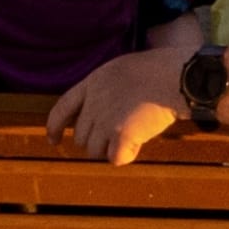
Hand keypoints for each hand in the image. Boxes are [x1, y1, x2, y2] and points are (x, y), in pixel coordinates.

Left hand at [48, 51, 183, 162]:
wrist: (175, 76)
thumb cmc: (156, 71)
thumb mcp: (120, 70)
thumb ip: (103, 90)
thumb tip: (96, 115)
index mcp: (92, 82)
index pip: (62, 108)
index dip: (55, 127)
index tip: (54, 140)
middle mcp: (94, 102)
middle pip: (82, 137)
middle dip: (97, 141)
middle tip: (120, 133)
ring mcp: (105, 119)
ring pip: (96, 151)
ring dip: (112, 149)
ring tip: (134, 133)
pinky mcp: (120, 135)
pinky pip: (115, 158)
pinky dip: (127, 155)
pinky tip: (140, 141)